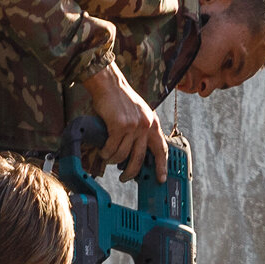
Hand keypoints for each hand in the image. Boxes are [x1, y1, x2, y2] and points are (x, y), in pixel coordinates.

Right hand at [81, 62, 167, 182]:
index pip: (161, 149)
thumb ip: (142, 129)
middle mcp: (145, 126)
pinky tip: (103, 152)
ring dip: (113, 160)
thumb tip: (137, 150)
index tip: (161, 178)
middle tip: (125, 178)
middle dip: (131, 172)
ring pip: (122, 155)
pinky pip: (111, 148)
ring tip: (108, 158)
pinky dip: (106, 153)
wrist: (109, 85)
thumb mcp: (139, 113)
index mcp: (153, 123)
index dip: (161, 166)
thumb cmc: (121, 99)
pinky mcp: (119, 126)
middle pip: (139, 158)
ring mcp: (133, 126)